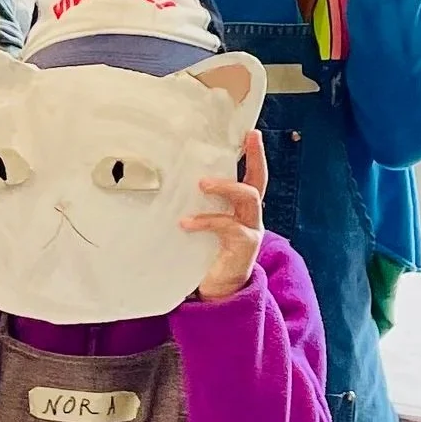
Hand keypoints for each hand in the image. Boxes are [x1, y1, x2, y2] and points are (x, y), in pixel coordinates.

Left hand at [184, 130, 268, 300]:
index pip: (253, 173)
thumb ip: (194, 204)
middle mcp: (251, 214)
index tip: (250, 132)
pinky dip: (205, 221)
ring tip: (202, 184)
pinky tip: (185, 223)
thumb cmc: (206, 250)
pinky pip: (227, 226)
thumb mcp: (202, 221)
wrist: (218, 289)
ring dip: (225, 187)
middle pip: (258, 181)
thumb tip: (162, 179)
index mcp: (241, 206)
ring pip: (247, 198)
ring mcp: (250, 229)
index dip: (255, 153)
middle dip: (255, 159)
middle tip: (245, 142)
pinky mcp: (243, 245)